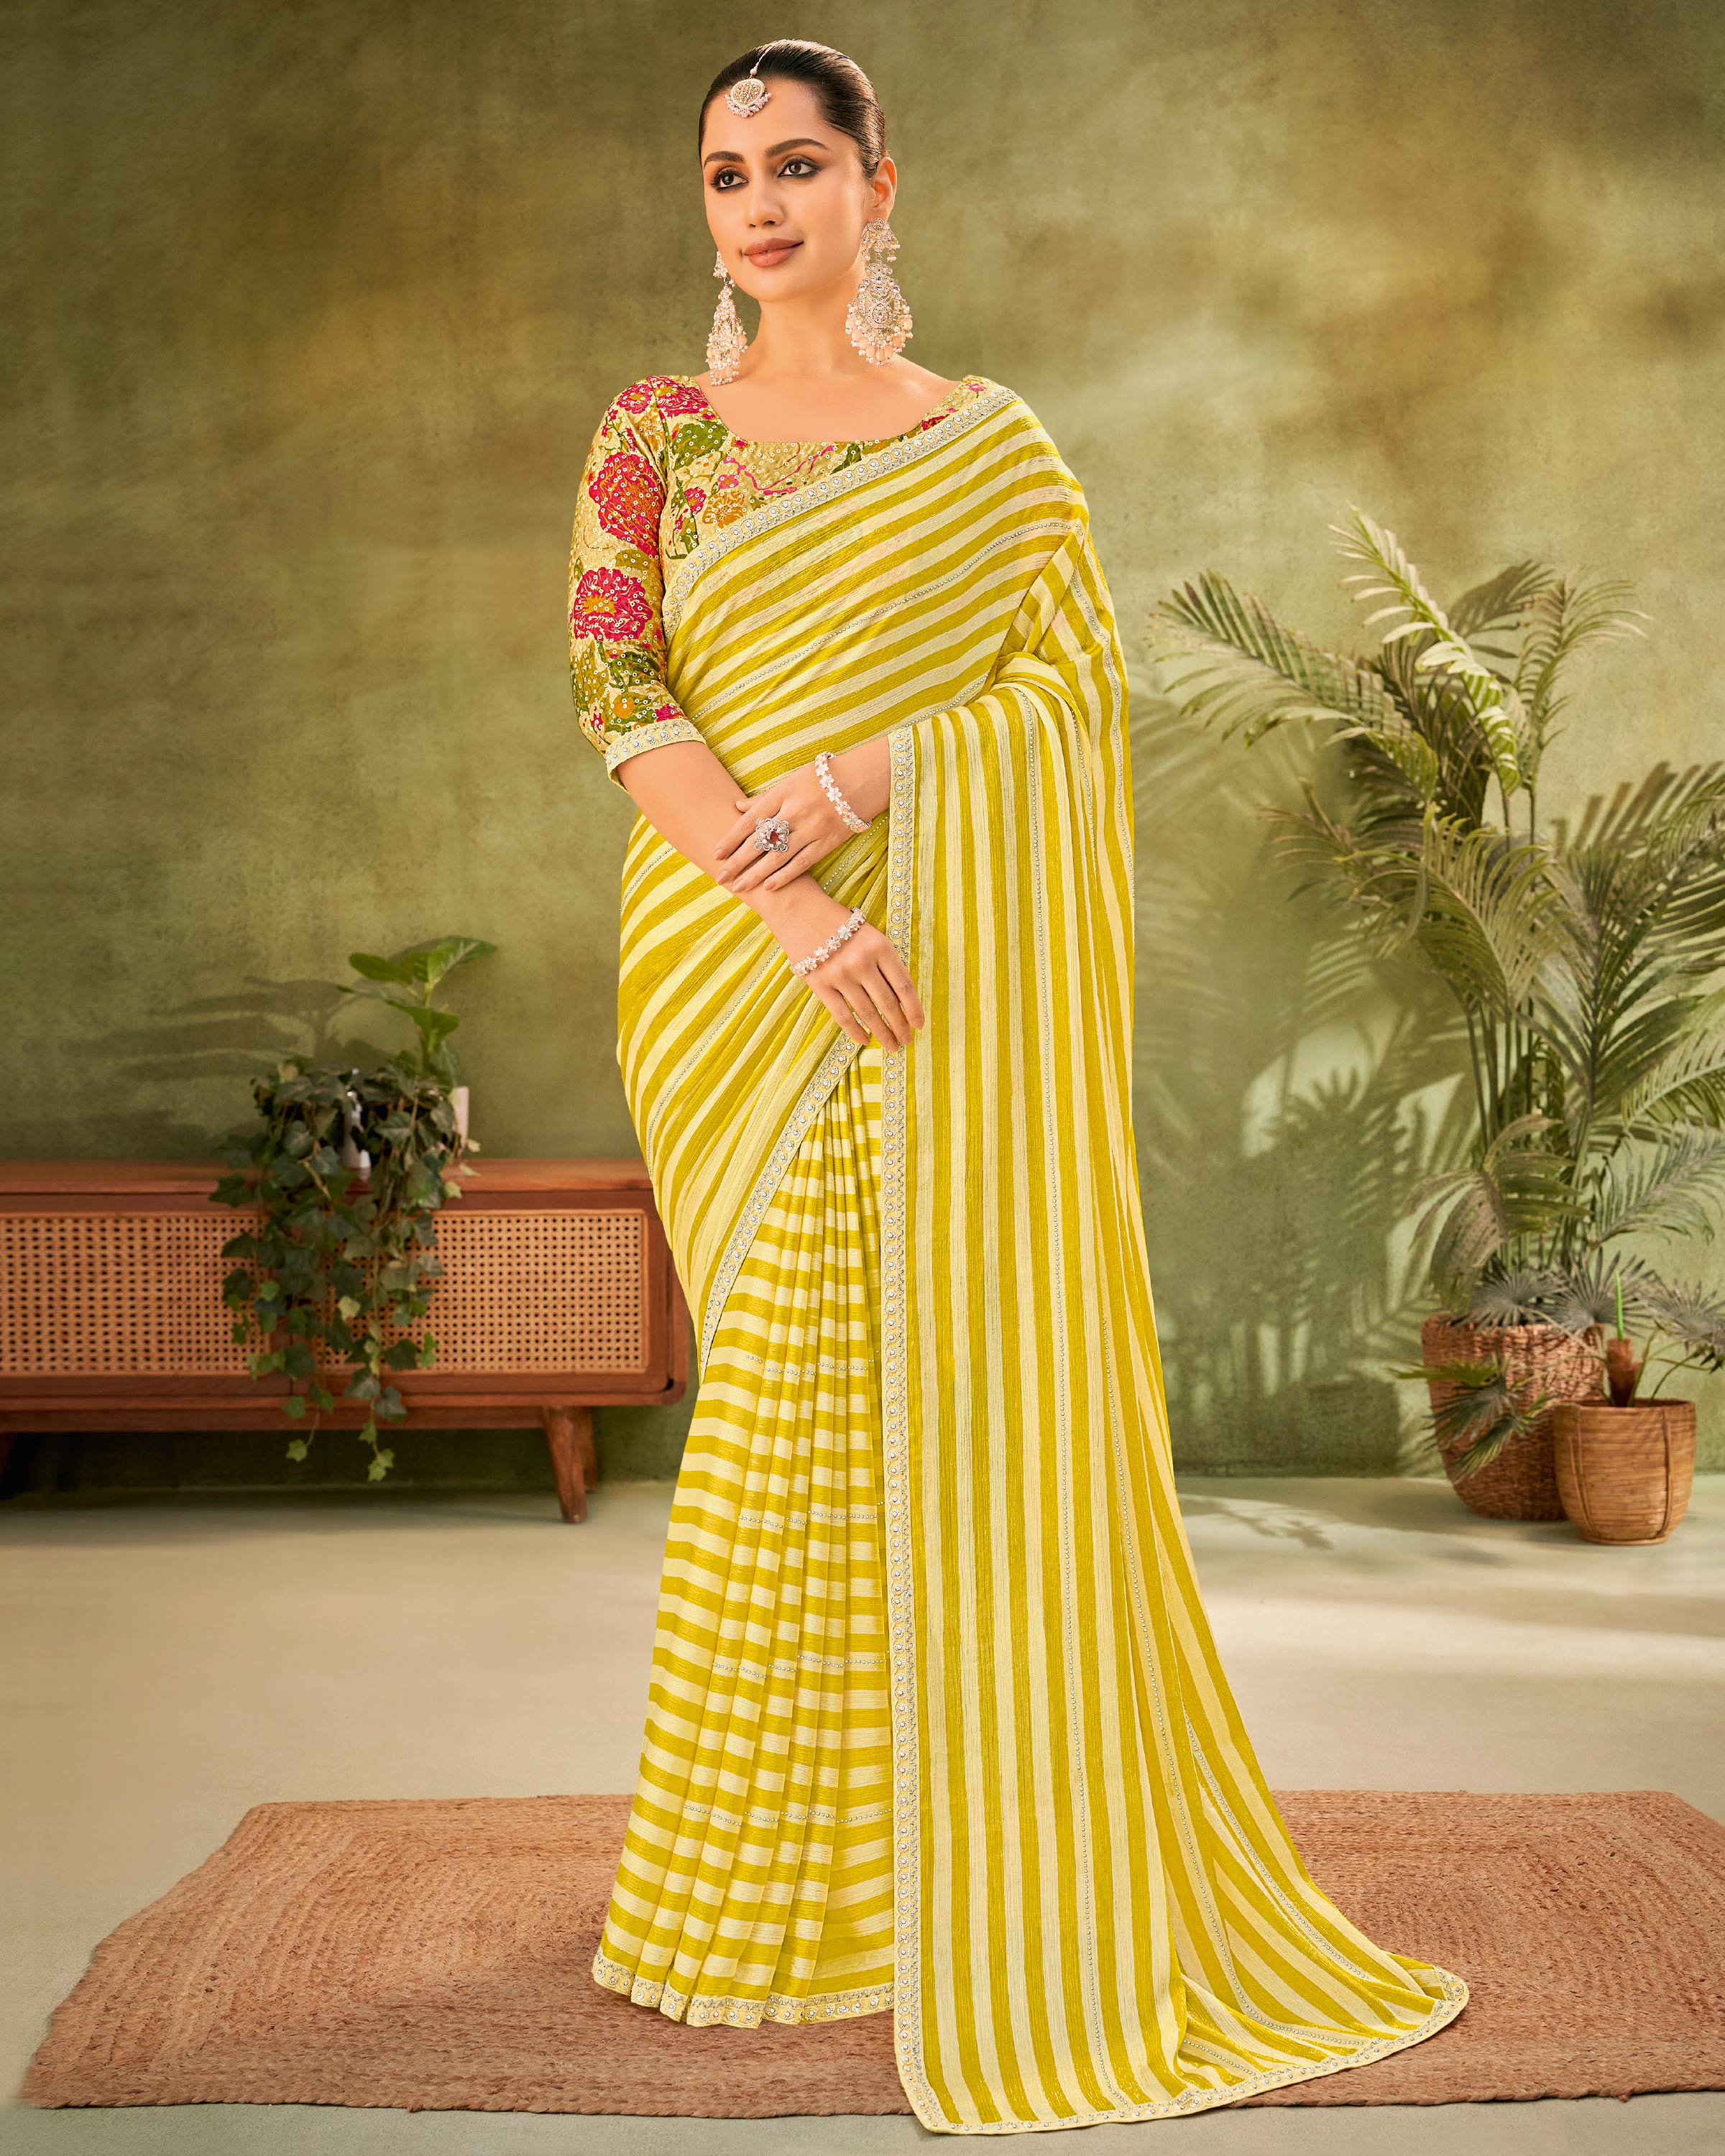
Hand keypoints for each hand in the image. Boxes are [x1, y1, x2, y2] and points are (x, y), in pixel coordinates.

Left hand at [712, 746, 885, 899]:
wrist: (862, 780)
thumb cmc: (823, 778)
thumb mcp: (791, 781)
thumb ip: (765, 799)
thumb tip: (737, 808)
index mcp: (783, 794)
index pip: (751, 820)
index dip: (732, 838)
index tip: (716, 853)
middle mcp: (795, 812)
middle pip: (760, 841)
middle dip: (738, 861)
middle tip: (720, 877)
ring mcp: (811, 829)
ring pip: (778, 856)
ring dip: (756, 873)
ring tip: (739, 887)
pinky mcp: (827, 842)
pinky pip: (802, 862)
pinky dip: (785, 875)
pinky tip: (769, 886)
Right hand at [766, 889, 924, 1050]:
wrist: (799, 911)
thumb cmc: (838, 923)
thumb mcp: (869, 934)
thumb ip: (884, 962)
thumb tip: (900, 999)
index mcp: (880, 947)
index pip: (904, 985)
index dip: (914, 1008)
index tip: (919, 1025)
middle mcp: (862, 962)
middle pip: (888, 1003)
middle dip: (900, 1026)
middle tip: (906, 1041)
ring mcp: (840, 975)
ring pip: (868, 1012)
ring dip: (882, 1032)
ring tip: (892, 1045)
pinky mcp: (820, 984)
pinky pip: (842, 1015)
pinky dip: (856, 1031)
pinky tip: (865, 1040)